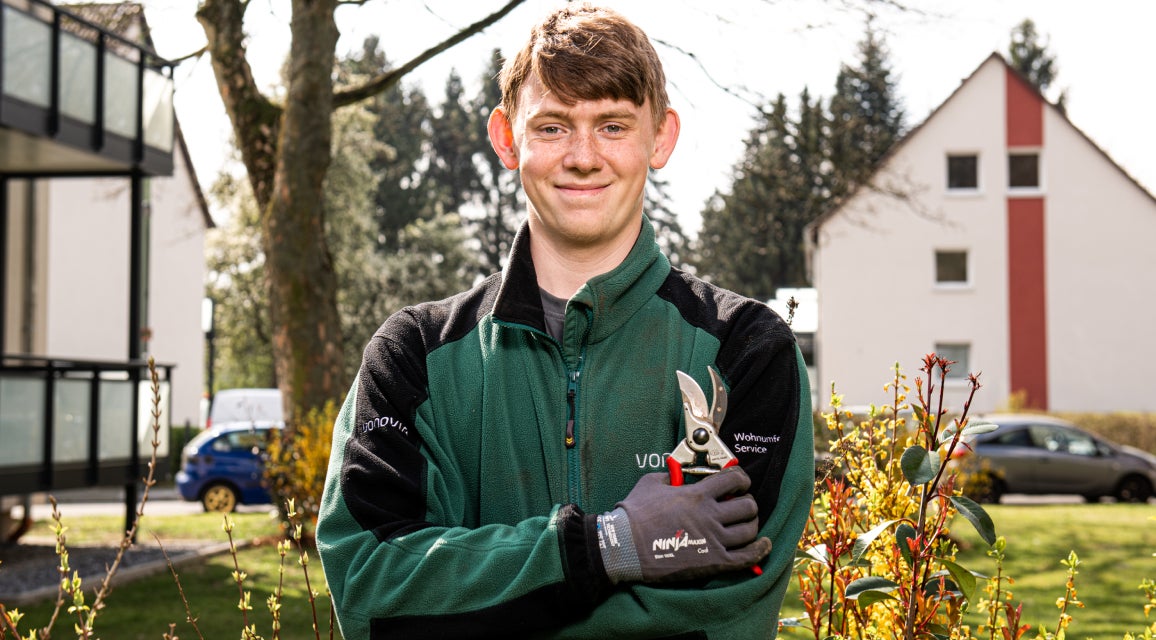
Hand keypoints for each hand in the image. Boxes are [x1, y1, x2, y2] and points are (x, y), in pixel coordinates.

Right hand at [595, 467, 770, 583]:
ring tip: (746, 524)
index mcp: (697, 494)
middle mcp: (710, 515)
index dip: (742, 479)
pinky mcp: (712, 562)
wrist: (624, 546)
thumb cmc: (634, 514)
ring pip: (750, 530)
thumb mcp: (651, 483)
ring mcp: (713, 540)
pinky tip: (763, 544)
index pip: (734, 479)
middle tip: (741, 504)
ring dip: (751, 525)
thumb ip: (670, 476)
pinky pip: (746, 557)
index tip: (740, 482)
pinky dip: (760, 550)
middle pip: (748, 506)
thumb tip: (678, 475)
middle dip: (748, 502)